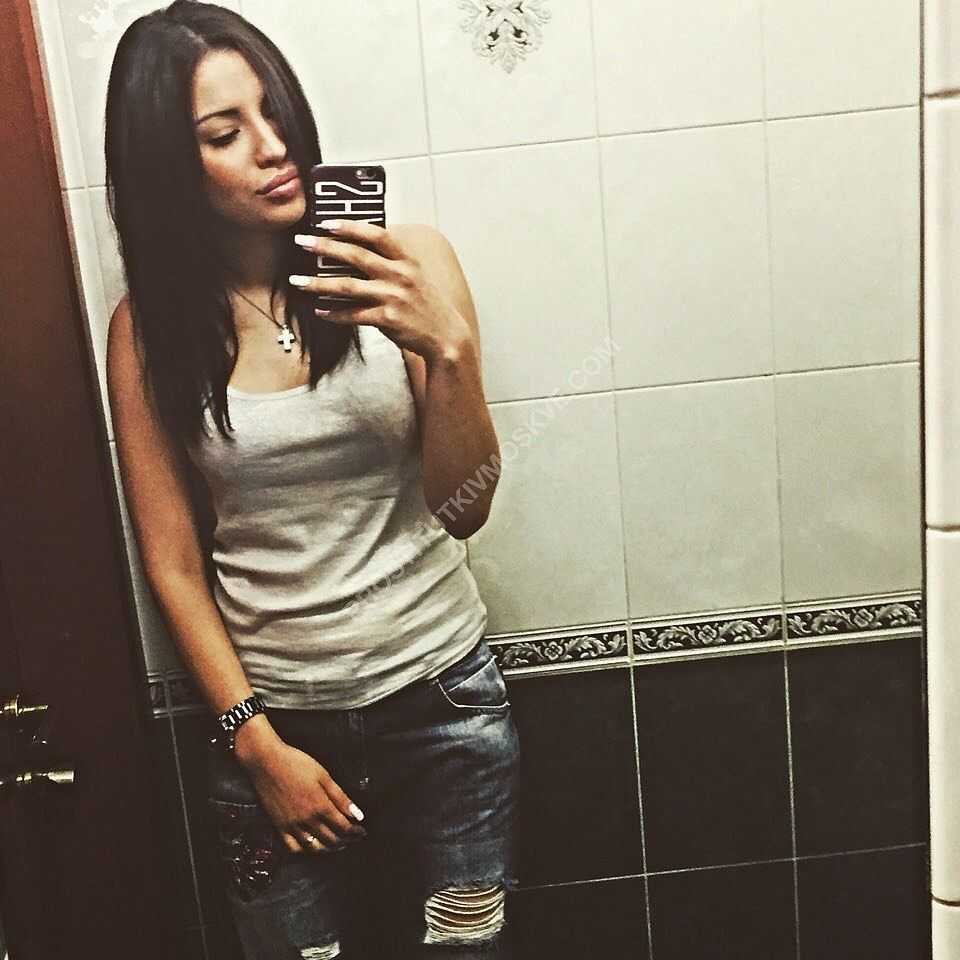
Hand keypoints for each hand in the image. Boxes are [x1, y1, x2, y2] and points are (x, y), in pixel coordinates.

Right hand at [243, 740, 366, 854]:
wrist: (266, 761)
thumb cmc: (296, 763)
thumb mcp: (323, 775)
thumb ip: (341, 797)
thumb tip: (358, 815)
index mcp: (320, 806)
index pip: (344, 828)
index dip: (355, 833)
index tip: (362, 832)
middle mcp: (306, 820)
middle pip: (331, 840)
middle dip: (346, 841)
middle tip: (353, 838)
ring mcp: (291, 826)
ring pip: (314, 847)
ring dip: (328, 849)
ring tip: (337, 844)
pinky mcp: (278, 827)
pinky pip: (293, 848)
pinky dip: (305, 851)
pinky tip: (312, 846)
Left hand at [290, 221, 470, 362]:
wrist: (446, 336)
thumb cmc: (426, 304)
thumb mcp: (416, 275)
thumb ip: (392, 261)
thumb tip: (360, 247)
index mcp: (407, 260)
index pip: (377, 234)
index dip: (351, 226)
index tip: (327, 222)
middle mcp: (400, 275)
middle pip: (356, 256)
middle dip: (325, 247)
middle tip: (302, 243)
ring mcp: (393, 298)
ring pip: (347, 287)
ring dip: (318, 284)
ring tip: (298, 281)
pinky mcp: (387, 320)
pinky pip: (353, 314)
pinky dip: (334, 313)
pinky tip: (320, 311)